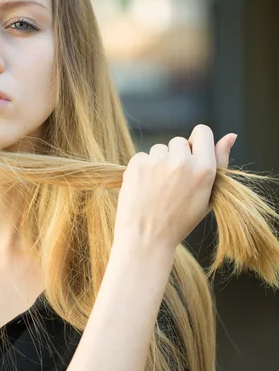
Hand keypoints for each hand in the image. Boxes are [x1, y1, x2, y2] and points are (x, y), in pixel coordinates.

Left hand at [113, 125, 236, 252]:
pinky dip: (142, 169)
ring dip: (158, 163)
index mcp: (204, 169)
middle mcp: (183, 161)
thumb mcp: (207, 196)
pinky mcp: (138, 164)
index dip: (196, 143)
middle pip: (179, 141)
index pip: (203, 131)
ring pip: (159, 149)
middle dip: (175, 156)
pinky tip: (144, 189)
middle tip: (172, 184)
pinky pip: (142, 156)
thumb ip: (220, 163)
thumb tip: (231, 135)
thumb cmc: (180, 220)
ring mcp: (158, 161)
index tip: (190, 157)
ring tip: (157, 189)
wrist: (147, 239)